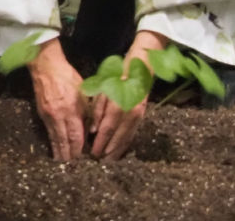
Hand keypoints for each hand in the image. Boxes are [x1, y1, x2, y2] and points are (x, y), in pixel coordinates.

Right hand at [27, 38, 86, 160]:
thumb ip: (88, 112)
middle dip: (69, 157)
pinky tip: (56, 149)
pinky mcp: (41, 113)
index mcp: (71, 110)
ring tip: (63, 166)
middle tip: (73, 170)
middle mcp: (58, 115)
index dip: (80, 151)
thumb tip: (91, 130)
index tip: (85, 162)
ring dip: (59, 153)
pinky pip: (48, 132)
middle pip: (64, 142)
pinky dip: (53, 142)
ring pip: (54, 139)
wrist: (45, 65)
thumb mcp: (84, 92)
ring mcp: (48, 115)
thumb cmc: (68, 76)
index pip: (76, 137)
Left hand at [89, 30, 167, 159]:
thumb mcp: (101, 91)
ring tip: (109, 161)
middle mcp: (129, 114)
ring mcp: (138, 117)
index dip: (100, 143)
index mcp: (118, 106)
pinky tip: (119, 151)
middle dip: (109, 151)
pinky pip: (133, 134)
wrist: (137, 71)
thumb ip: (96, 110)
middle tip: (100, 162)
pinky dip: (125, 144)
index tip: (93, 153)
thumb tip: (92, 130)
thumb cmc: (115, 80)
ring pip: (127, 138)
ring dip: (118, 151)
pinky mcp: (142, 118)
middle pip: (118, 137)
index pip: (107, 129)